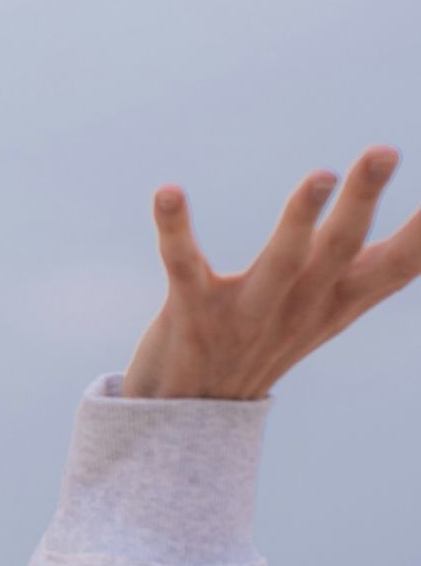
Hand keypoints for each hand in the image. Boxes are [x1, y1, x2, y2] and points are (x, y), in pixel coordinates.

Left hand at [121, 144, 413, 399]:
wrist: (190, 415)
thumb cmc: (265, 344)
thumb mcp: (327, 310)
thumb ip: (372, 270)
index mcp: (335, 302)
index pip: (399, 265)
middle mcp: (298, 308)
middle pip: (340, 248)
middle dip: (363, 198)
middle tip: (385, 150)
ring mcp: (246, 314)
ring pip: (280, 261)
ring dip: (300, 217)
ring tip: (321, 175)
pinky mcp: (191, 315)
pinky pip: (183, 265)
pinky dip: (175, 228)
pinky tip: (168, 192)